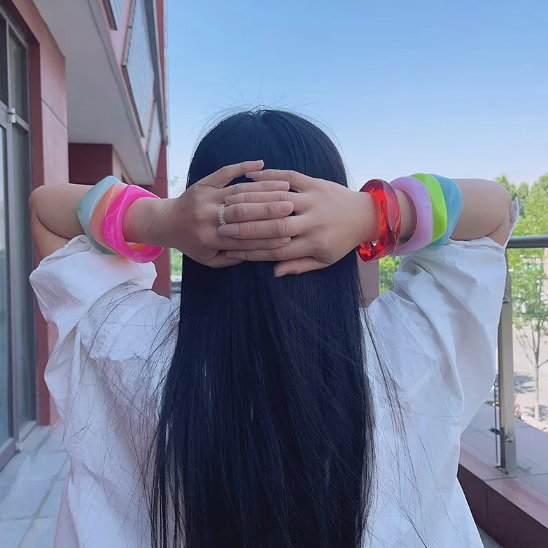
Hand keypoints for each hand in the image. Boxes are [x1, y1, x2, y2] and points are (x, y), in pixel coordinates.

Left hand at [149, 161, 295, 267]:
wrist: (166, 222)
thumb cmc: (191, 243)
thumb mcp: (209, 259)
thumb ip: (232, 260)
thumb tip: (259, 254)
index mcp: (210, 237)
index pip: (245, 237)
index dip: (266, 235)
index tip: (288, 232)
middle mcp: (208, 216)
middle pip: (245, 211)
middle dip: (270, 208)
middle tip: (292, 205)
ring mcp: (206, 196)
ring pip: (239, 191)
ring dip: (264, 187)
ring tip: (285, 185)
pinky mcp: (204, 182)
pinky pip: (225, 172)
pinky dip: (242, 166)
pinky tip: (260, 164)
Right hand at [221, 169, 378, 275]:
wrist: (366, 215)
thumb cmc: (341, 241)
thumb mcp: (324, 259)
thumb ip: (299, 265)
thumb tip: (274, 272)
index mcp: (315, 244)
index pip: (279, 250)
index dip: (253, 250)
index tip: (232, 249)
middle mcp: (314, 222)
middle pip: (276, 226)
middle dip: (247, 227)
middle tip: (222, 227)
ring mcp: (315, 200)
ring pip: (280, 199)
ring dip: (253, 200)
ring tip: (229, 202)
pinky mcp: (317, 183)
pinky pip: (291, 176)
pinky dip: (271, 175)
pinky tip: (251, 175)